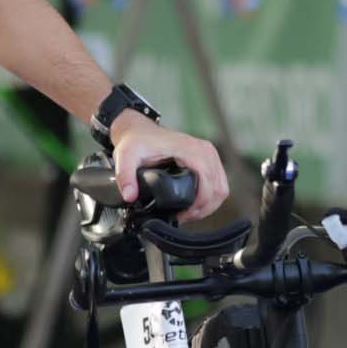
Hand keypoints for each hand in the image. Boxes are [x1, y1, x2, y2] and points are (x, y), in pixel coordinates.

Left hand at [111, 112, 229, 221]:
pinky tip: (196, 204)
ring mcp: (209, 153)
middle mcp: (204, 150)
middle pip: (218, 188)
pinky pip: (219, 182)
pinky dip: (211, 197)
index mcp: (190, 149)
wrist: (140, 130)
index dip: (198, 204)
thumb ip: (125, 176)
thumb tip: (130, 196)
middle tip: (184, 217)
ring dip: (208, 205)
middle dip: (203, 208)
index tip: (182, 214)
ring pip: (221, 187)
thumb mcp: (125, 157)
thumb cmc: (136, 141)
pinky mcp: (209, 158)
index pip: (207, 183)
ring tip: (189, 213)